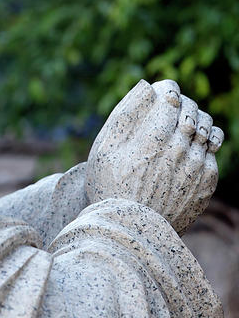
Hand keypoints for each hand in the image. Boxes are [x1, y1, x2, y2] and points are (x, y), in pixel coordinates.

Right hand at [86, 79, 223, 233]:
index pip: (172, 96)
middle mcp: (179, 150)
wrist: (131, 231)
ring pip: (207, 127)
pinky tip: (186, 149)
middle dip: (180, 103)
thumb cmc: (110, 185)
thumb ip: (126, 113)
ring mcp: (196, 167)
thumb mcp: (104, 147)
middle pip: (191, 109)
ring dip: (195, 120)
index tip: (160, 93)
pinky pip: (212, 150)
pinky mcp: (207, 182)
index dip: (166, 89)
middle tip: (168, 110)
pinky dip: (203, 142)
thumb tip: (147, 86)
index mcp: (152, 138)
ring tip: (180, 127)